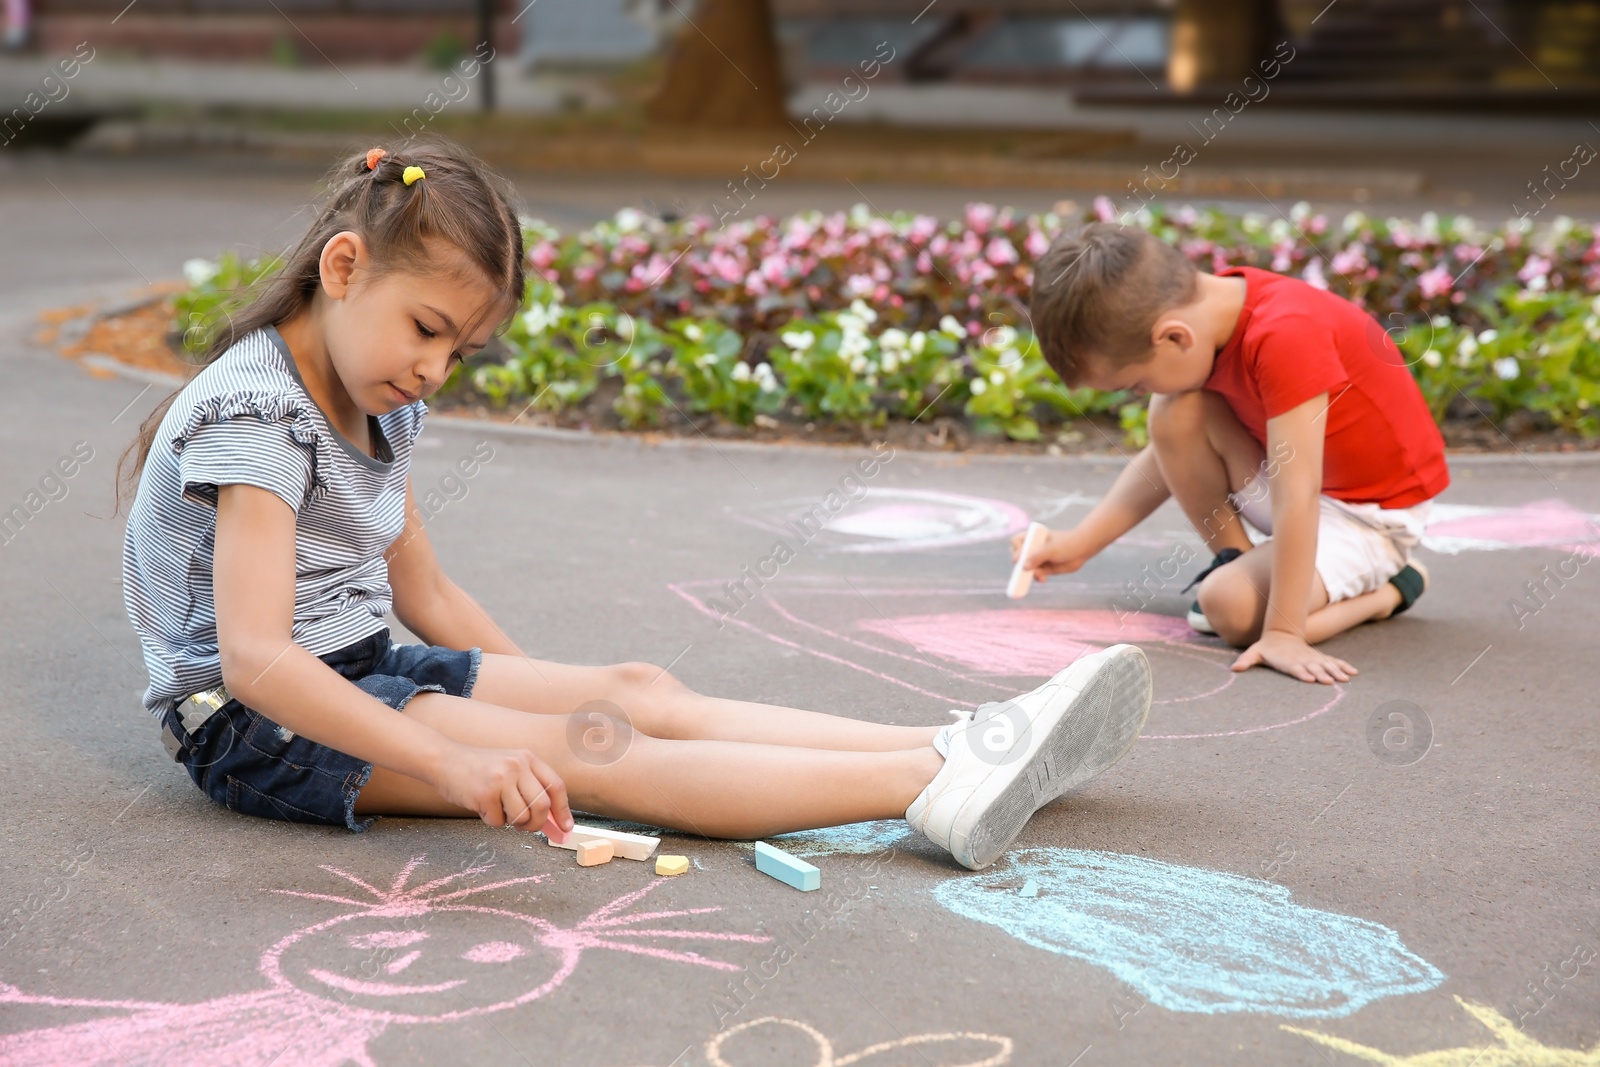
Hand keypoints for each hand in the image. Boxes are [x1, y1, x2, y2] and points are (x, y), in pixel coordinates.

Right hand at [433, 742, 572, 831]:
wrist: (444, 760)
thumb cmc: (479, 769)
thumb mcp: (510, 769)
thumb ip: (531, 790)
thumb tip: (554, 823)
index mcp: (528, 758)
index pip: (556, 786)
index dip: (563, 809)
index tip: (567, 828)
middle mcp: (517, 765)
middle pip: (542, 805)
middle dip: (537, 823)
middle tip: (526, 827)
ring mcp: (501, 779)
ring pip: (521, 816)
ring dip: (511, 822)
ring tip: (499, 810)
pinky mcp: (485, 793)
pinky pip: (498, 821)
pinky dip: (491, 820)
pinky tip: (482, 805)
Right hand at [1010, 525, 1097, 582]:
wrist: (1083, 550)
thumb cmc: (1066, 544)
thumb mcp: (1050, 549)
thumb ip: (1036, 557)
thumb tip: (1023, 567)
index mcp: (1032, 537)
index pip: (1016, 542)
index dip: (1016, 550)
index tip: (1019, 559)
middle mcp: (1033, 548)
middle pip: (1019, 557)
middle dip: (1021, 565)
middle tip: (1025, 570)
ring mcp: (1039, 558)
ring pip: (1027, 568)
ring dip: (1030, 574)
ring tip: (1040, 575)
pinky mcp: (1045, 568)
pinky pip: (1036, 575)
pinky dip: (1038, 578)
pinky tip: (1044, 579)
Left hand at [1231, 631, 1357, 684]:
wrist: (1280, 635)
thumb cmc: (1266, 649)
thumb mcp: (1254, 652)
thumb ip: (1246, 660)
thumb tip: (1234, 668)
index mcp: (1287, 660)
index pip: (1294, 668)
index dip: (1301, 673)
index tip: (1309, 678)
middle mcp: (1302, 659)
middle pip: (1313, 668)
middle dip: (1322, 674)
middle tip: (1331, 682)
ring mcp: (1312, 658)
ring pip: (1325, 665)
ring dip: (1336, 671)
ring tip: (1346, 679)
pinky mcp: (1319, 658)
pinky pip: (1333, 662)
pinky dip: (1343, 666)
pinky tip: (1353, 673)